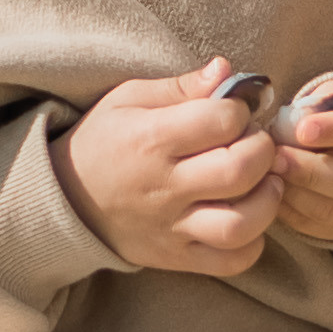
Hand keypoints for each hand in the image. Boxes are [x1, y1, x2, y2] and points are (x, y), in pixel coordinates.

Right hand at [54, 59, 284, 276]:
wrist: (65, 201)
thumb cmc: (104, 142)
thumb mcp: (129, 100)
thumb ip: (182, 86)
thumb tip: (226, 69)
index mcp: (151, 139)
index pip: (220, 121)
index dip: (241, 110)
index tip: (236, 111)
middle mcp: (163, 187)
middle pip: (238, 171)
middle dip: (263, 150)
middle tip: (256, 144)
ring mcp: (171, 227)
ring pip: (239, 225)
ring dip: (267, 201)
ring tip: (265, 182)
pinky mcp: (175, 257)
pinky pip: (229, 262)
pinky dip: (252, 244)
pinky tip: (249, 217)